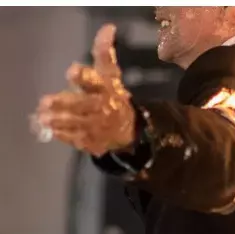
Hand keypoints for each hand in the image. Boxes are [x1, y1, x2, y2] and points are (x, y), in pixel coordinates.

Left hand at [36, 25, 135, 155]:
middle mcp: (103, 107)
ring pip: (76, 122)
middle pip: (82, 104)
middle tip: (46, 102)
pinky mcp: (93, 141)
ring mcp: (98, 126)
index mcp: (106, 89)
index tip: (72, 71)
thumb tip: (108, 28)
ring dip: (60, 120)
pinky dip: (64, 135)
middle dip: (64, 103)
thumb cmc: (112, 96)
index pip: (96, 81)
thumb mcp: (110, 75)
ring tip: (45, 118)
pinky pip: (77, 138)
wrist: (128, 130)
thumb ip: (104, 53)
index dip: (84, 76)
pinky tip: (53, 130)